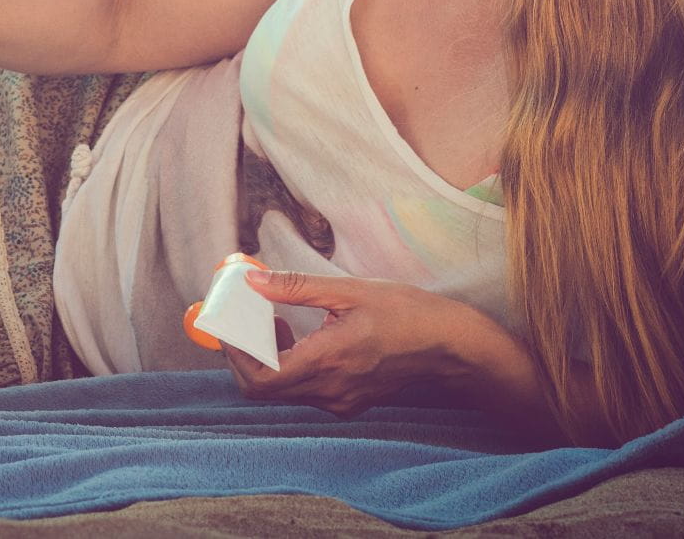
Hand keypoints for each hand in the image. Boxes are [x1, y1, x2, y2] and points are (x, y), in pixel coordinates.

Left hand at [221, 268, 516, 417]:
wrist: (452, 345)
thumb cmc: (407, 313)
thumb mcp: (349, 290)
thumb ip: (295, 288)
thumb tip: (252, 281)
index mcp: (327, 363)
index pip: (259, 379)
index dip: (235, 355)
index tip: (231, 325)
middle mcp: (330, 391)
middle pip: (266, 388)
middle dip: (247, 353)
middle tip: (248, 319)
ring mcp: (341, 402)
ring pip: (285, 389)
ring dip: (269, 358)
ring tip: (276, 319)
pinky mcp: (350, 402)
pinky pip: (306, 390)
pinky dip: (291, 365)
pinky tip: (301, 335)